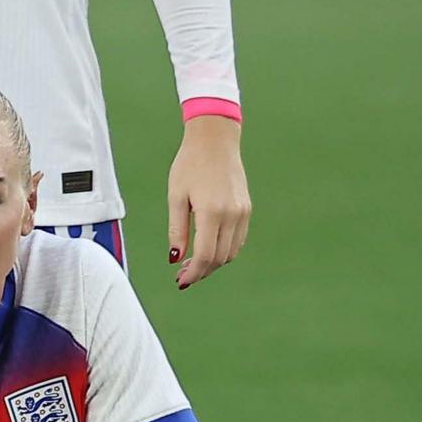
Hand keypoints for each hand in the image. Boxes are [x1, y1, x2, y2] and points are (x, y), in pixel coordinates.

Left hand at [165, 112, 249, 287]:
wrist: (215, 141)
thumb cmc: (189, 165)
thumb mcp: (176, 197)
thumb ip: (177, 230)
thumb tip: (175, 259)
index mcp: (212, 212)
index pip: (205, 255)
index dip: (193, 273)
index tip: (181, 281)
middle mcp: (232, 215)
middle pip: (220, 258)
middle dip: (202, 271)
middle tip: (183, 276)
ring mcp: (242, 212)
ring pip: (231, 252)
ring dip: (213, 263)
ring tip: (192, 264)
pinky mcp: (247, 209)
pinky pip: (238, 239)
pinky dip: (224, 250)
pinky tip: (207, 248)